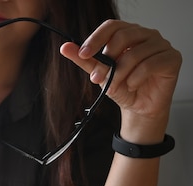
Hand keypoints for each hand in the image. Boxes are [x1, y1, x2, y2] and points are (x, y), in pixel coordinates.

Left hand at [61, 19, 181, 138]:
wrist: (139, 106)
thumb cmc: (123, 86)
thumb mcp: (100, 73)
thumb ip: (85, 60)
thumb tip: (65, 47)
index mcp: (128, 33)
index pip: (112, 26)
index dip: (96, 38)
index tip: (83, 54)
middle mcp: (146, 35)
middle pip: (123, 36)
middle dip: (107, 60)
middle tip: (97, 77)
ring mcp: (161, 45)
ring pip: (135, 53)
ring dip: (119, 74)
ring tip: (114, 87)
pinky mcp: (172, 58)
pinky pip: (150, 64)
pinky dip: (136, 78)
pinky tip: (132, 86)